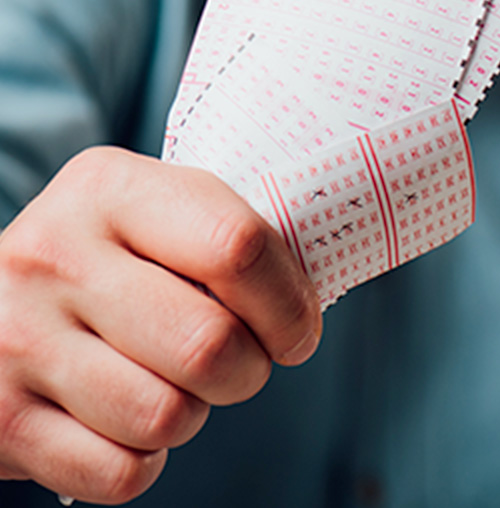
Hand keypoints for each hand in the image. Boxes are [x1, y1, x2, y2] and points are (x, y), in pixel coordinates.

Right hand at [0, 147, 321, 503]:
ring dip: (191, 415)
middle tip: (240, 363)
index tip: (296, 328)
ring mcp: (17, 339)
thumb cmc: (108, 262)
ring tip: (172, 386)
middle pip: (209, 345)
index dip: (289, 304)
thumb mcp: (154, 216)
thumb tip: (307, 306)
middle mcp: (54, 256)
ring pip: (166, 416)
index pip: (238, 248)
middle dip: (249, 369)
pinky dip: (142, 462)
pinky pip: (120, 471)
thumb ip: (226, 240)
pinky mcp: (0, 419)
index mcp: (110, 188)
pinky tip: (125, 422)